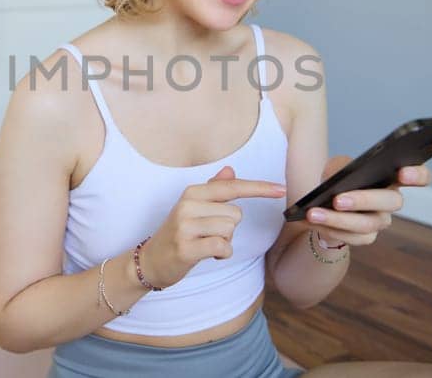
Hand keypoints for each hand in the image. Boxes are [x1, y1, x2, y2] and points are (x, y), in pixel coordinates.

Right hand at [140, 165, 286, 288]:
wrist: (151, 261)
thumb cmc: (178, 234)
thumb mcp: (194, 209)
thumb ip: (213, 190)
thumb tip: (230, 170)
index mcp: (192, 193)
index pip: (232, 186)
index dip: (259, 188)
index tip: (281, 189)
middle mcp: (187, 205)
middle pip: (236, 213)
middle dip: (229, 228)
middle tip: (208, 234)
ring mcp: (185, 226)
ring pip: (230, 230)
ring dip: (225, 241)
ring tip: (205, 244)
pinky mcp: (186, 247)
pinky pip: (223, 246)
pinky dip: (222, 254)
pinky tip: (209, 254)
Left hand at [304, 155, 431, 247]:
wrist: (326, 205)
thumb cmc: (339, 180)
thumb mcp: (338, 167)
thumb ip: (342, 167)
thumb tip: (339, 179)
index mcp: (392, 178)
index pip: (421, 176)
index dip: (418, 175)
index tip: (403, 173)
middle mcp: (391, 201)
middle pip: (391, 202)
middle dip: (364, 200)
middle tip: (338, 199)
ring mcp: (381, 221)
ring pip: (367, 224)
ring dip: (337, 219)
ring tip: (313, 213)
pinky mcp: (366, 238)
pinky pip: (352, 238)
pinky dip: (330, 228)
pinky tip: (312, 221)